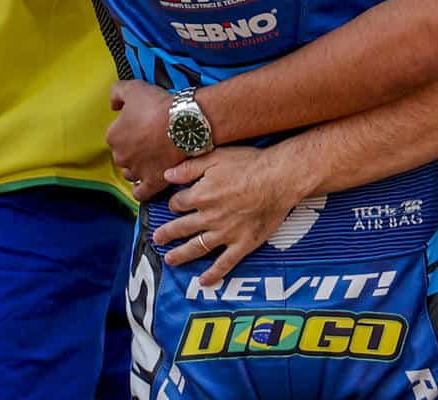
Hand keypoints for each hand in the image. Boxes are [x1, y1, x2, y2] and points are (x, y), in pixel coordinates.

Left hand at [107, 80, 180, 199]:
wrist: (185, 123)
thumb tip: (113, 104)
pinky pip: (141, 193)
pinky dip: (142, 189)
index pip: (116, 135)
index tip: (140, 125)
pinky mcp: (153, 182)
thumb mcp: (133, 88)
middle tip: (148, 139)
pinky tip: (146, 182)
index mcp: (114, 136)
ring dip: (137, 167)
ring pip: (131, 173)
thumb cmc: (160, 107)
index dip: (128, 129)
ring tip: (150, 158)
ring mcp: (137, 171)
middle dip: (132, 148)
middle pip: (123, 154)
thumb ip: (116, 92)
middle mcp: (122, 157)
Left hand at [154, 145, 314, 285]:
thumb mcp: (216, 157)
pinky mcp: (242, 244)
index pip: (178, 203)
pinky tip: (204, 281)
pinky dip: (213, 274)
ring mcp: (225, 233)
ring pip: (197, 247)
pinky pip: (224, 263)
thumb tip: (168, 175)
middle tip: (157, 239)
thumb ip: (190, 167)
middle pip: (181, 228)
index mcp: (201, 195)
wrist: (280, 179)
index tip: (174, 205)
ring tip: (170, 260)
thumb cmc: (250, 164)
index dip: (174, 203)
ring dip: (181, 255)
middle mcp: (209, 217)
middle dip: (167, 233)